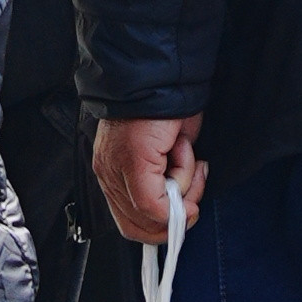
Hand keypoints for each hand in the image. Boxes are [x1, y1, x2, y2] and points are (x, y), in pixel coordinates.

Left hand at [94, 112, 203, 244]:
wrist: (164, 73)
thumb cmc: (167, 106)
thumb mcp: (167, 152)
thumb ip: (165, 182)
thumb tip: (178, 209)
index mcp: (112, 173)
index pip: (129, 222)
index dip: (159, 228)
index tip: (184, 214)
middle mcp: (108, 176)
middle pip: (137, 227)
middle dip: (173, 218)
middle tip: (193, 197)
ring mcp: (117, 171)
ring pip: (151, 215)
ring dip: (183, 192)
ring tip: (190, 156)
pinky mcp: (132, 163)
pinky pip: (156, 202)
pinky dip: (182, 184)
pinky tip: (188, 155)